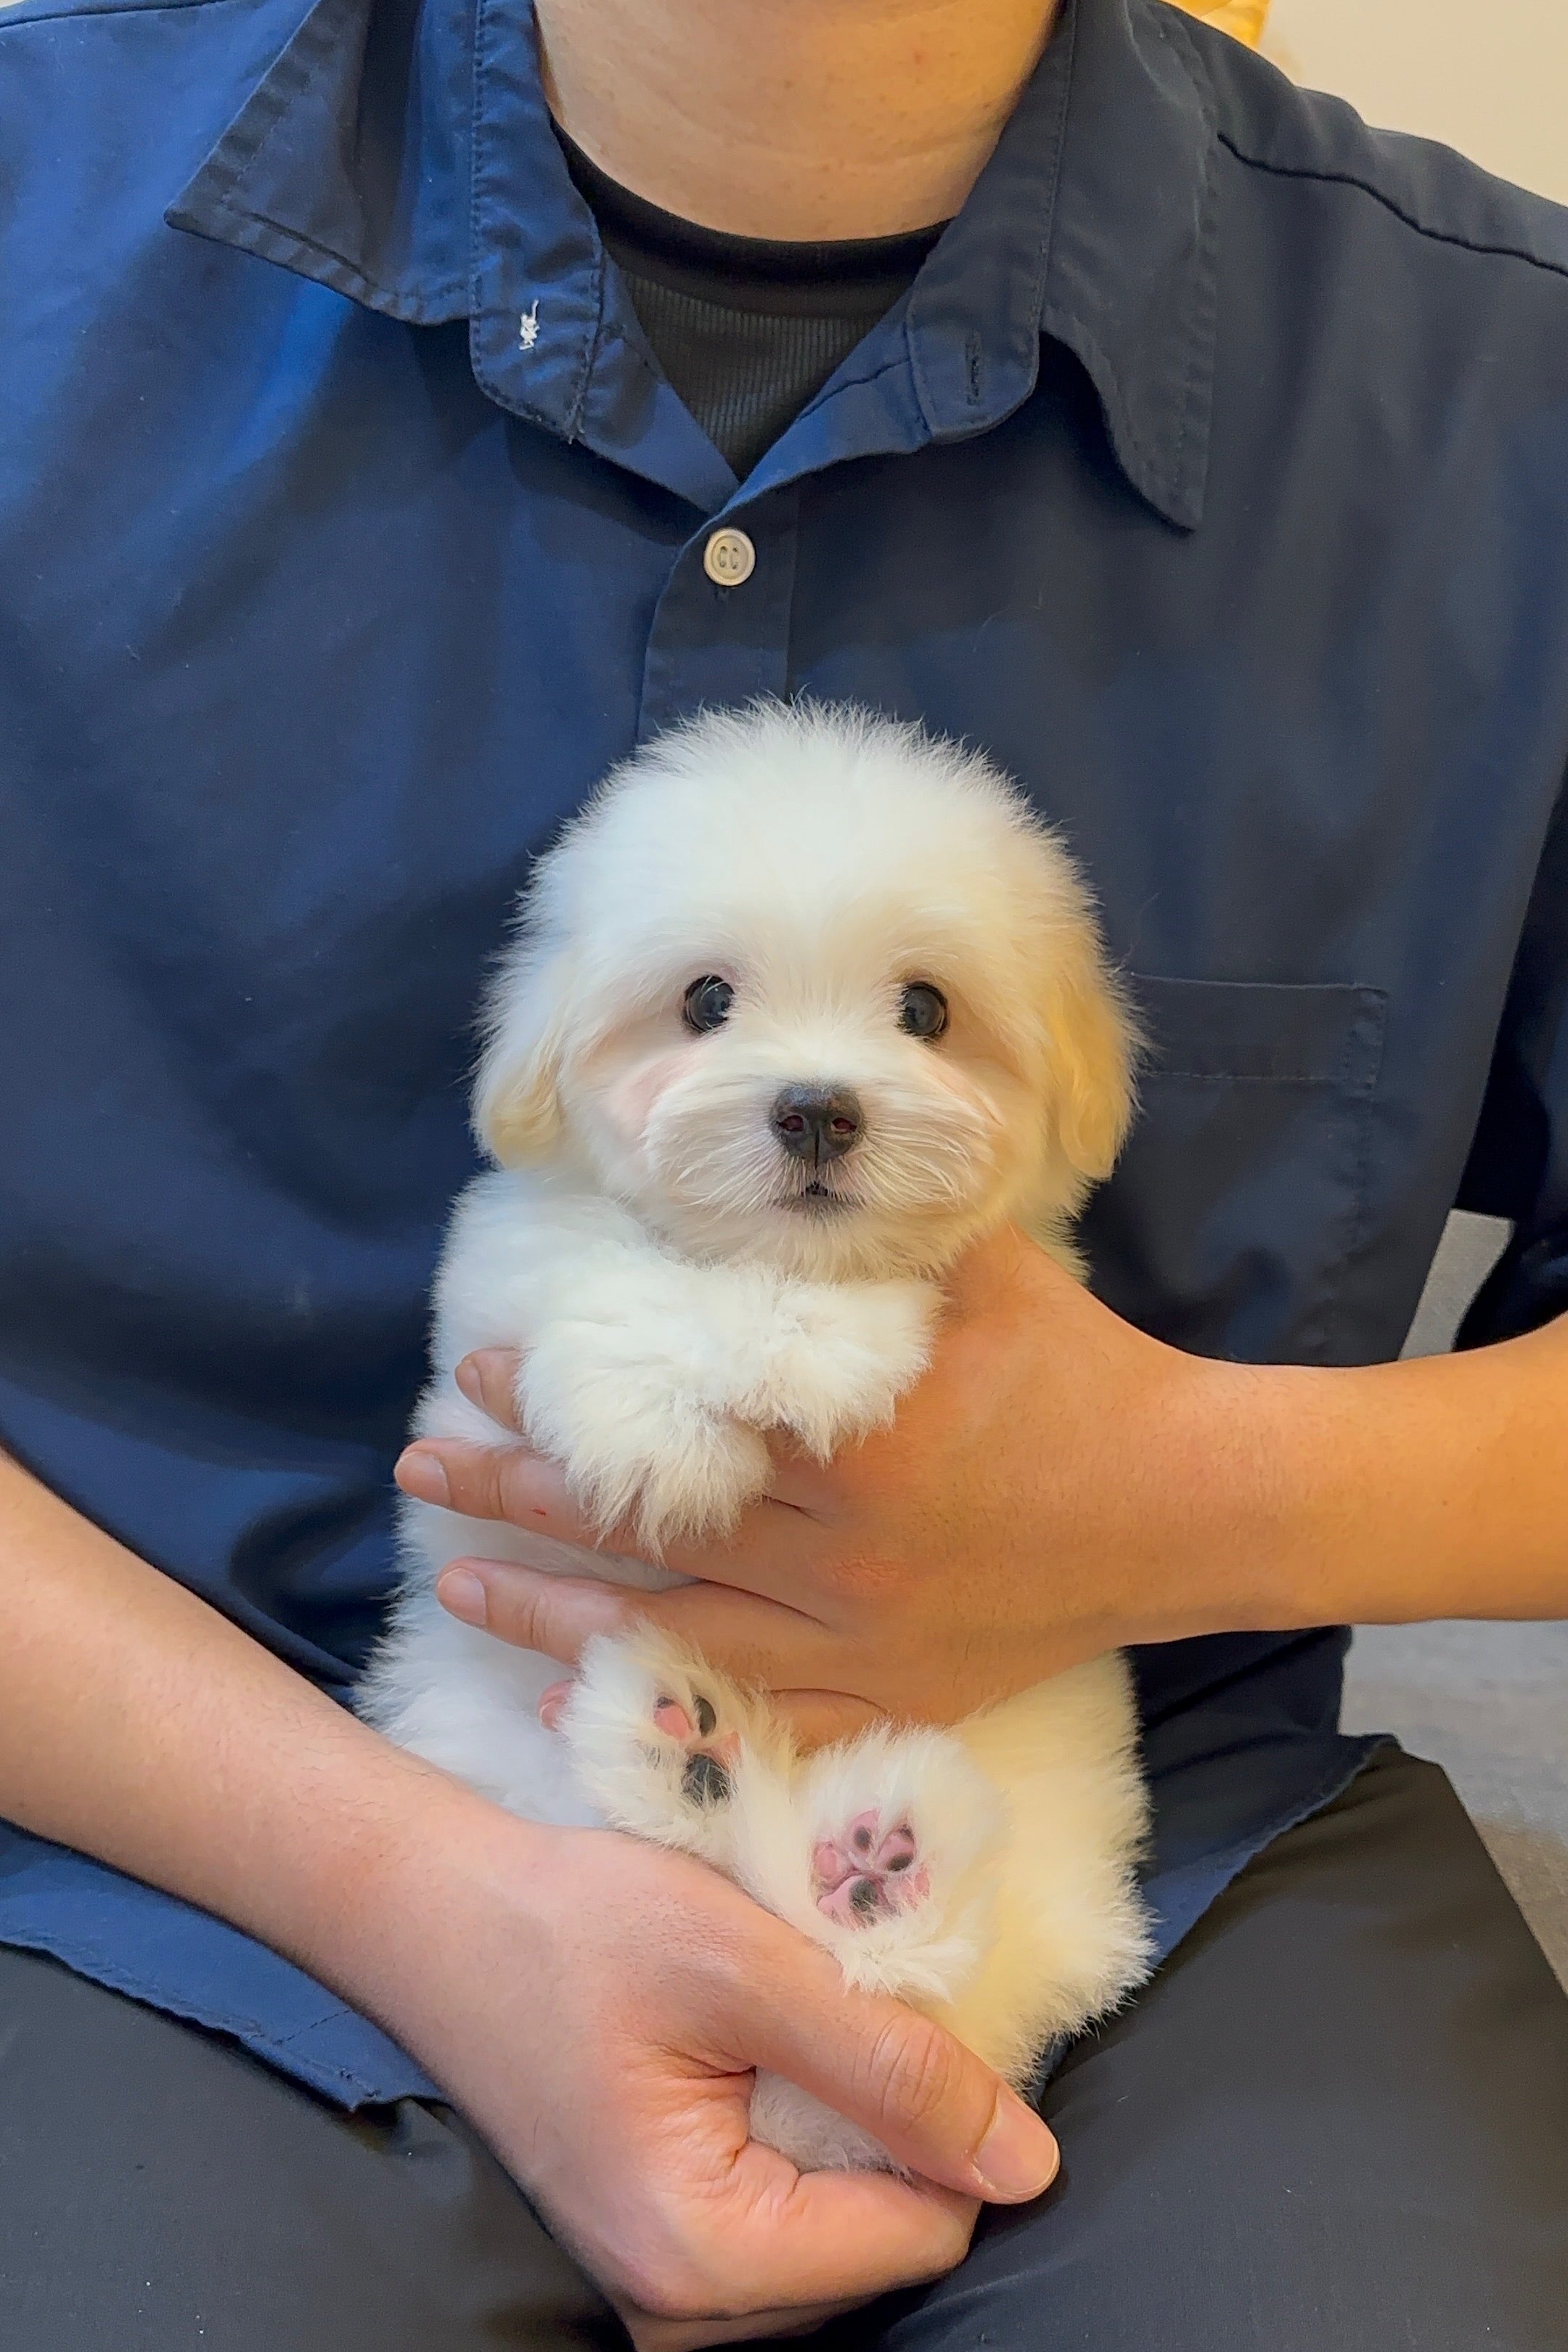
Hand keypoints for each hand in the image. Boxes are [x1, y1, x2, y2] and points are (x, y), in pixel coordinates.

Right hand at [347, 1786, 1058, 2348]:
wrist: (435, 1911)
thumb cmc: (570, 1924)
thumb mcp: (745, 1965)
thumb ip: (891, 2066)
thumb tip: (1030, 2165)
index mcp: (704, 2257)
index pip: (923, 2231)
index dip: (945, 2114)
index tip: (898, 2010)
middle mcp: (681, 2309)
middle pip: (885, 2241)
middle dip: (892, 2123)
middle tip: (830, 2002)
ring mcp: (664, 2286)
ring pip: (841, 2226)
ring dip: (845, 2121)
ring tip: (782, 2020)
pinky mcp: (658, 2240)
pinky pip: (787, 2211)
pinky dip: (799, 2129)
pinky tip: (755, 2048)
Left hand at [395, 1226, 1288, 1745]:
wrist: (1192, 1504)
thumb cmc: (1086, 1372)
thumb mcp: (980, 1271)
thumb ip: (867, 1235)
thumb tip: (763, 1181)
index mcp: (856, 1438)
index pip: (670, 1418)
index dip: (563, 1400)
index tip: (483, 1368)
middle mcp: (843, 1551)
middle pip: (645, 1525)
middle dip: (522, 1492)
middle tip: (424, 1464)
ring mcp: (864, 1638)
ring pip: (674, 1630)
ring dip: (554, 1609)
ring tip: (455, 1584)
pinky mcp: (893, 1694)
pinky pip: (758, 1717)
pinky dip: (664, 1709)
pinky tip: (579, 1703)